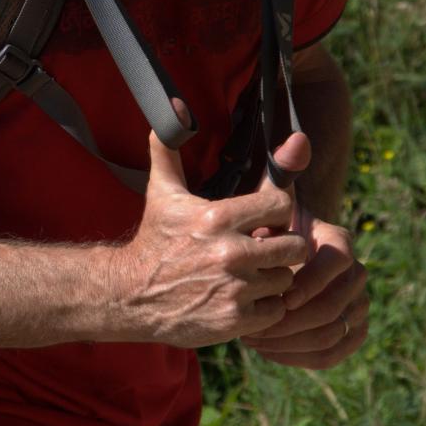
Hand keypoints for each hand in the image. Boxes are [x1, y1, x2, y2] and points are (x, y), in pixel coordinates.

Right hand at [111, 108, 310, 348]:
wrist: (130, 296)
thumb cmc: (154, 241)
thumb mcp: (162, 193)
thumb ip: (170, 148)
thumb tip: (174, 105)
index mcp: (217, 217)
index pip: (283, 205)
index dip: (280, 212)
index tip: (266, 220)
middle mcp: (229, 253)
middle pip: (295, 246)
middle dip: (284, 247)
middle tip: (266, 250)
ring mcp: (234, 289)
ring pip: (286, 280)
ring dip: (274, 279)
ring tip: (252, 276)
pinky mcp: (234, 320)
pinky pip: (275, 311)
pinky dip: (265, 308)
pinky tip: (244, 299)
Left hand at [241, 209, 368, 369]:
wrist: (286, 253)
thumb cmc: (271, 238)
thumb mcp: (267, 228)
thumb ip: (265, 235)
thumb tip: (259, 250)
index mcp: (339, 243)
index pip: (335, 262)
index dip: (309, 283)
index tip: (280, 299)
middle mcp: (356, 274)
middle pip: (330, 308)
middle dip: (288, 323)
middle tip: (253, 328)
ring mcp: (359, 305)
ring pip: (329, 336)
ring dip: (287, 344)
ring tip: (253, 340)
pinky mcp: (354, 332)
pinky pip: (329, 356)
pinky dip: (296, 358)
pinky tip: (267, 350)